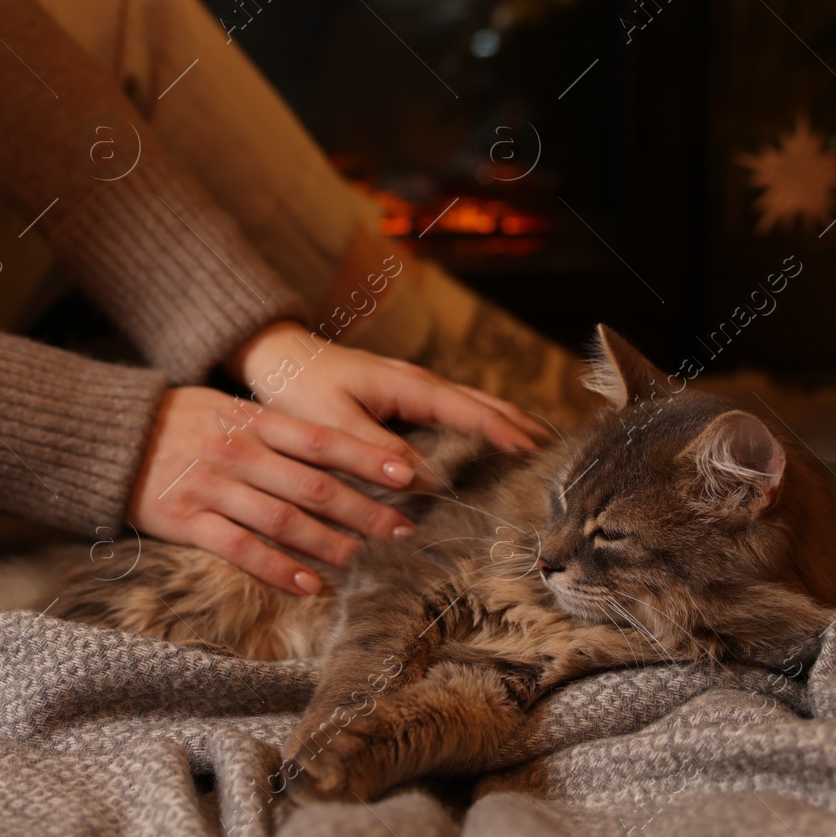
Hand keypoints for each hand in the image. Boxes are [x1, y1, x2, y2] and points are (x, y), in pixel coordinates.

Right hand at [126, 386, 420, 594]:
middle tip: (404, 531)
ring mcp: (212, 486)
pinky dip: (278, 568)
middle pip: (314, 484)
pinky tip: (310, 584)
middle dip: (365, 510)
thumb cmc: (174, 421)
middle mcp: (238, 451)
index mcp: (252, 420)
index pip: (322, 439)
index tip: (408, 474)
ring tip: (367, 563)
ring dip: (330, 544)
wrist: (107, 436)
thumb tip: (330, 446)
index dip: (367, 457)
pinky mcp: (185, 520)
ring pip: (284, 519)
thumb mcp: (225, 407)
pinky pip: (240, 548)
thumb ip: (272, 427)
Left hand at [226, 321, 548, 463]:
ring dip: (509, 427)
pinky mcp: (406, 398)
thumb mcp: (332, 424)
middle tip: (558, 460)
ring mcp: (416, 388)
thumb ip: (374, 450)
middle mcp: (420, 383)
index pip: (469, 411)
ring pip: (474, 407)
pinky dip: (485, 426)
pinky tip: (493, 446)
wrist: (277, 356)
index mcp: (408, 385)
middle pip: (484, 406)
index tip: (537, 456)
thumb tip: (422, 481)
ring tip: (542, 453)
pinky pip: (457, 412)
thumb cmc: (298, 388)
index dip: (504, 434)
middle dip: (521, 429)